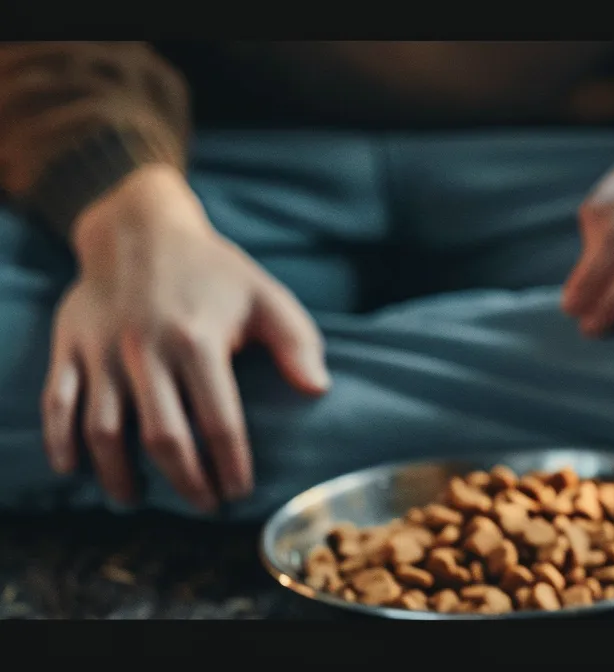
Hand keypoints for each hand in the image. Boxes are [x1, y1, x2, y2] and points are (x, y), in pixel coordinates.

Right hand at [41, 165, 329, 511]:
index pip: (218, 421)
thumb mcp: (265, 296)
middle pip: (163, 437)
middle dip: (186, 481)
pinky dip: (60, 442)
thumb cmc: (213, 270)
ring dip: (119, 475)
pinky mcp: (69, 347)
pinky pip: (56, 403)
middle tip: (204, 506)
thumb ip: (297, 342)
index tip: (240, 492)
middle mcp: (146, 350)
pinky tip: (76, 470)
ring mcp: (102, 351)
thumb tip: (319, 391)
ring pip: (103, 430)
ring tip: (137, 501)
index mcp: (198, 340)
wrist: (140, 227)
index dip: (231, 465)